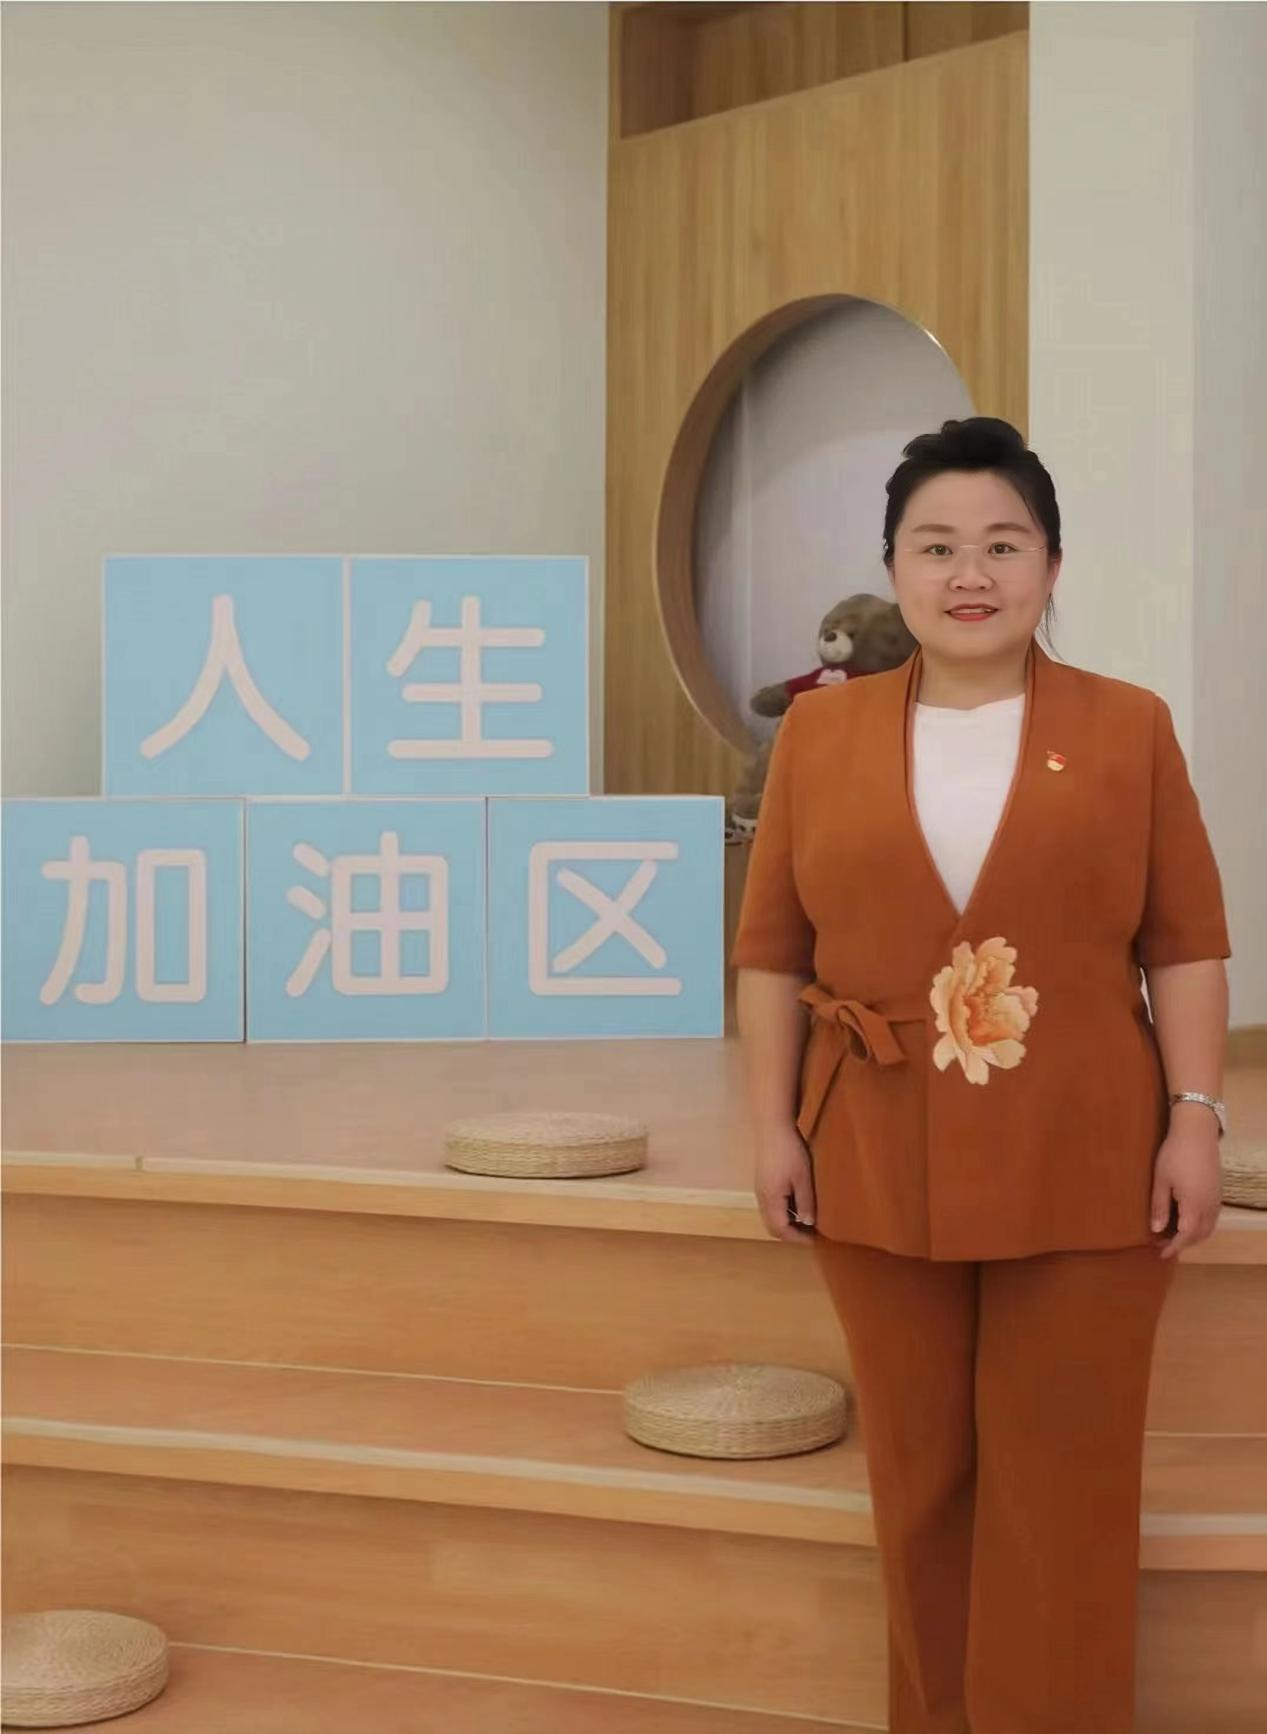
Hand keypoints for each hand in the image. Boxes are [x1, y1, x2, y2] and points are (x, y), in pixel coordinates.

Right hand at [754, 1123, 817, 1243]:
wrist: (772, 1126)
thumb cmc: (789, 1150)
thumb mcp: (803, 1177)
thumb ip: (805, 1202)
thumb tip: (808, 1223)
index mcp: (770, 1199)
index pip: (780, 1230)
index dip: (797, 1238)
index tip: (814, 1239)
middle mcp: (761, 1198)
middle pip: (772, 1227)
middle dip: (791, 1234)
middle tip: (810, 1233)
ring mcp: (760, 1189)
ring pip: (771, 1216)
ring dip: (787, 1222)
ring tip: (806, 1219)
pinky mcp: (762, 1181)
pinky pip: (770, 1205)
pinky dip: (783, 1211)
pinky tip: (797, 1202)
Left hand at [1150, 1114, 1223, 1259]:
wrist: (1197, 1132)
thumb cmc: (1174, 1154)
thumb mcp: (1161, 1180)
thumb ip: (1159, 1206)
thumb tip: (1156, 1230)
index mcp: (1194, 1205)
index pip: (1186, 1236)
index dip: (1174, 1247)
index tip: (1161, 1254)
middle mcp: (1209, 1206)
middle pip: (1199, 1235)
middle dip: (1182, 1244)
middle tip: (1162, 1244)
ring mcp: (1216, 1199)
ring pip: (1208, 1228)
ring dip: (1192, 1236)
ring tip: (1172, 1235)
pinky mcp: (1218, 1192)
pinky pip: (1212, 1218)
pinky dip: (1200, 1226)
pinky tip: (1186, 1220)